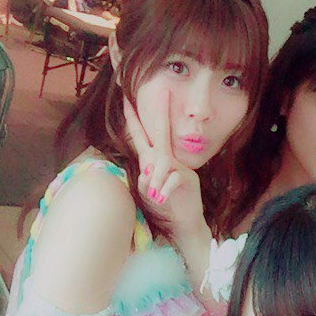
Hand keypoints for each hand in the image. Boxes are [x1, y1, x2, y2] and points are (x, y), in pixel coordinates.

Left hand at [124, 88, 206, 239]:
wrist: (182, 222)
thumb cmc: (163, 205)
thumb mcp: (147, 191)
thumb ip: (144, 178)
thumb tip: (148, 170)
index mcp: (152, 160)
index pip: (142, 135)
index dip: (134, 119)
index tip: (127, 100)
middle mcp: (166, 159)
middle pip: (161, 133)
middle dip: (161, 113)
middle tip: (163, 92)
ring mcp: (180, 167)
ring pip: (162, 162)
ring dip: (154, 180)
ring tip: (154, 195)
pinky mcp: (189, 179)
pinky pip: (172, 178)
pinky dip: (164, 190)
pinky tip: (162, 199)